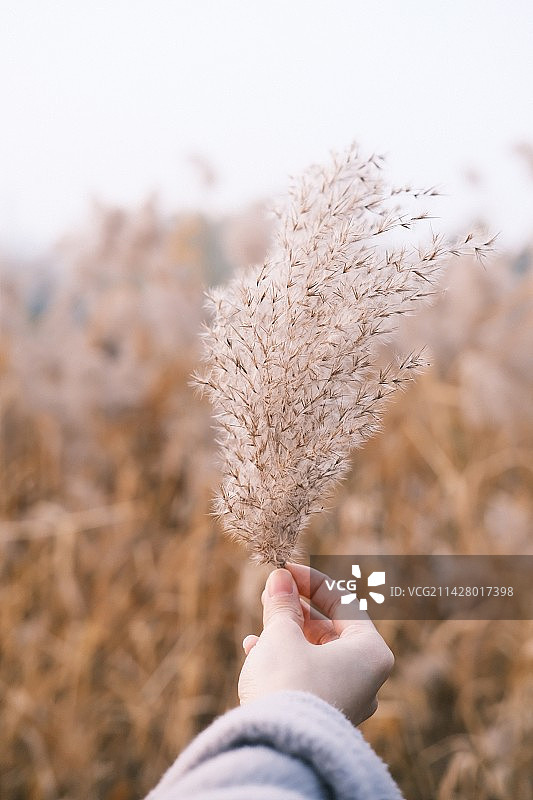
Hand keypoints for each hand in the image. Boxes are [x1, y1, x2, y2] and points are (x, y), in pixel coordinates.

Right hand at [238, 563, 393, 725]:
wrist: (278, 751)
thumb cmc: (288, 685)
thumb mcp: (282, 636)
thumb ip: (283, 604)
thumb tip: (280, 579)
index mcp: (370, 651)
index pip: (343, 602)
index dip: (310, 581)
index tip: (284, 570)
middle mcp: (366, 677)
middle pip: (330, 629)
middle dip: (295, 610)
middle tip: (271, 595)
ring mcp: (347, 700)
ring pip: (316, 654)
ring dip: (285, 636)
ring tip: (259, 627)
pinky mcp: (324, 716)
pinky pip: (307, 678)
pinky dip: (284, 662)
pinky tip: (255, 653)